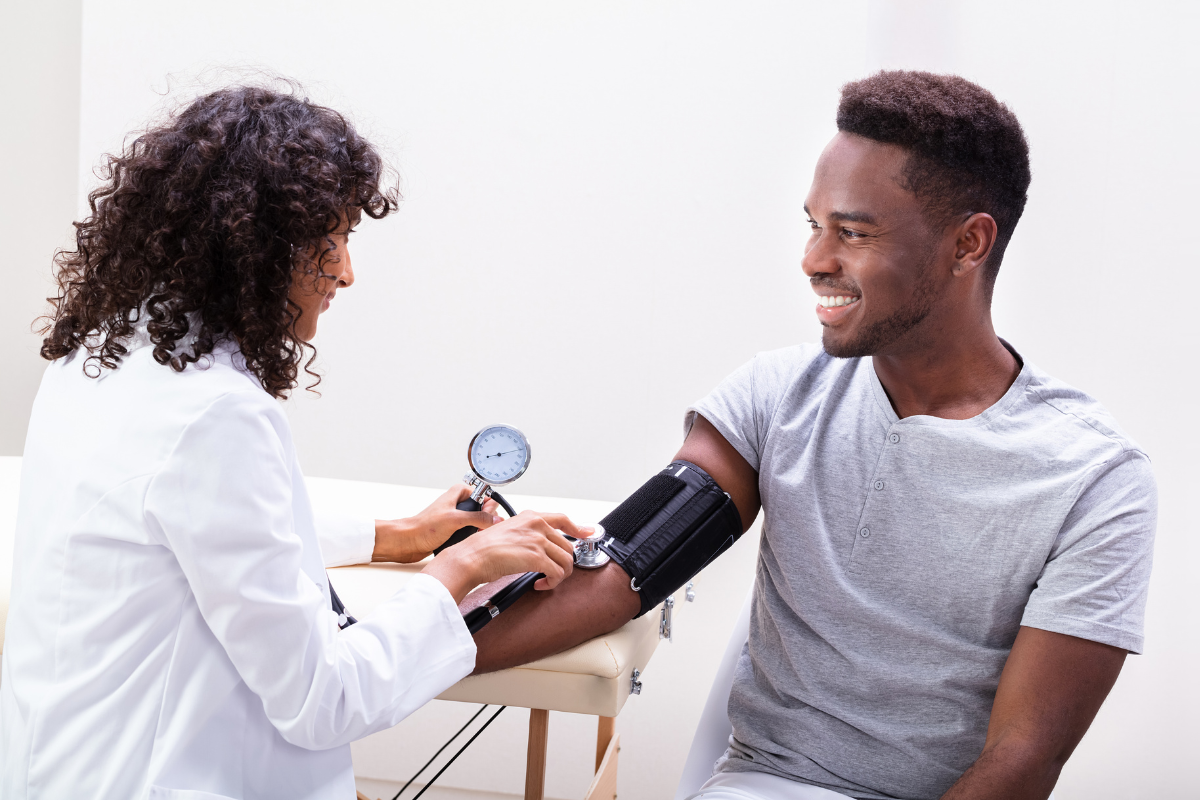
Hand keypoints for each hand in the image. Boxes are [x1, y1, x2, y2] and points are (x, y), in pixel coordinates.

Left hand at [371, 484, 500, 562]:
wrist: (409, 542)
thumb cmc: (425, 527)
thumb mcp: (455, 519)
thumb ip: (478, 518)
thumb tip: (496, 520)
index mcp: (458, 493)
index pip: (484, 494)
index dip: (488, 506)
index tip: (488, 517)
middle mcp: (457, 503)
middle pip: (483, 509)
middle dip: (486, 519)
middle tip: (481, 528)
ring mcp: (455, 517)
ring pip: (477, 521)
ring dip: (479, 529)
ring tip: (476, 536)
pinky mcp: (453, 529)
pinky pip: (469, 531)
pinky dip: (472, 536)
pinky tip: (470, 542)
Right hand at [422, 510, 579, 603]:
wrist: (470, 557)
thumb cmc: (482, 549)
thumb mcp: (508, 532)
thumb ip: (526, 534)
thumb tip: (541, 547)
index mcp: (529, 516)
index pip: (562, 518)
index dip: (578, 527)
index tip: (588, 532)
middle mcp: (536, 525)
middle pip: (567, 545)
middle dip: (563, 563)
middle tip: (551, 574)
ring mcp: (537, 540)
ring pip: (566, 560)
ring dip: (559, 575)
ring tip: (545, 581)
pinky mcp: (536, 557)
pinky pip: (557, 573)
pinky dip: (552, 582)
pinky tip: (540, 584)